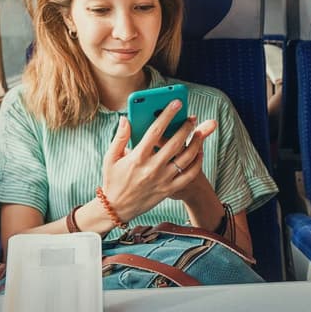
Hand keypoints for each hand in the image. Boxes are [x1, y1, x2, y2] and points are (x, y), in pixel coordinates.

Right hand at [100, 101, 212, 220]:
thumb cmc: (113, 179)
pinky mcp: (169, 189)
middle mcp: (152, 168)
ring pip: (185, 159)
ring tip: (200, 132)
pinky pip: (188, 175)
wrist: (117, 208)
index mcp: (137, 158)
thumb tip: (126, 119)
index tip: (176, 103)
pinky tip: (199, 152)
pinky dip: (197, 162)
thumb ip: (120, 137)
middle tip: (192, 117)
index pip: (155, 131)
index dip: (167, 115)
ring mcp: (162, 180)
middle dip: (186, 127)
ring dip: (196, 143)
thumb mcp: (110, 158)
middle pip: (175, 143)